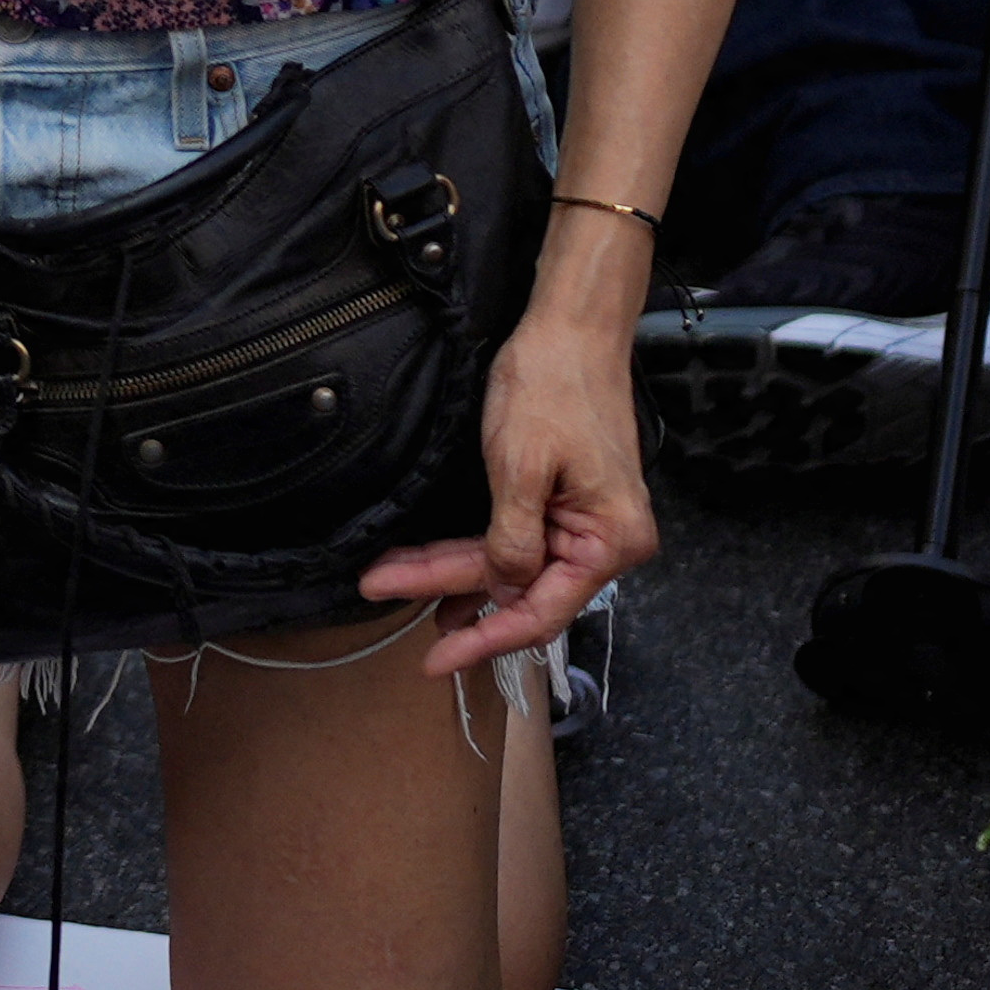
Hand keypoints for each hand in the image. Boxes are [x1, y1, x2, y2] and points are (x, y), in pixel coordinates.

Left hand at [367, 301, 662, 677]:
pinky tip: (435, 572)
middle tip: (379, 588)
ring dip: (450, 573)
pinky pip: (514, 540)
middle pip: (518, 589)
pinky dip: (472, 553)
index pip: (541, 612)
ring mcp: (584, 524)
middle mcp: (605, 543)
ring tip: (389, 581)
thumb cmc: (553, 387)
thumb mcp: (521, 465)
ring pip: (509, 565)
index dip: (486, 640)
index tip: (436, 659)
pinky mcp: (563, 504)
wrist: (572, 330)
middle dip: (447, 591)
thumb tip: (501, 593)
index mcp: (610, 543)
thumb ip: (511, 539)